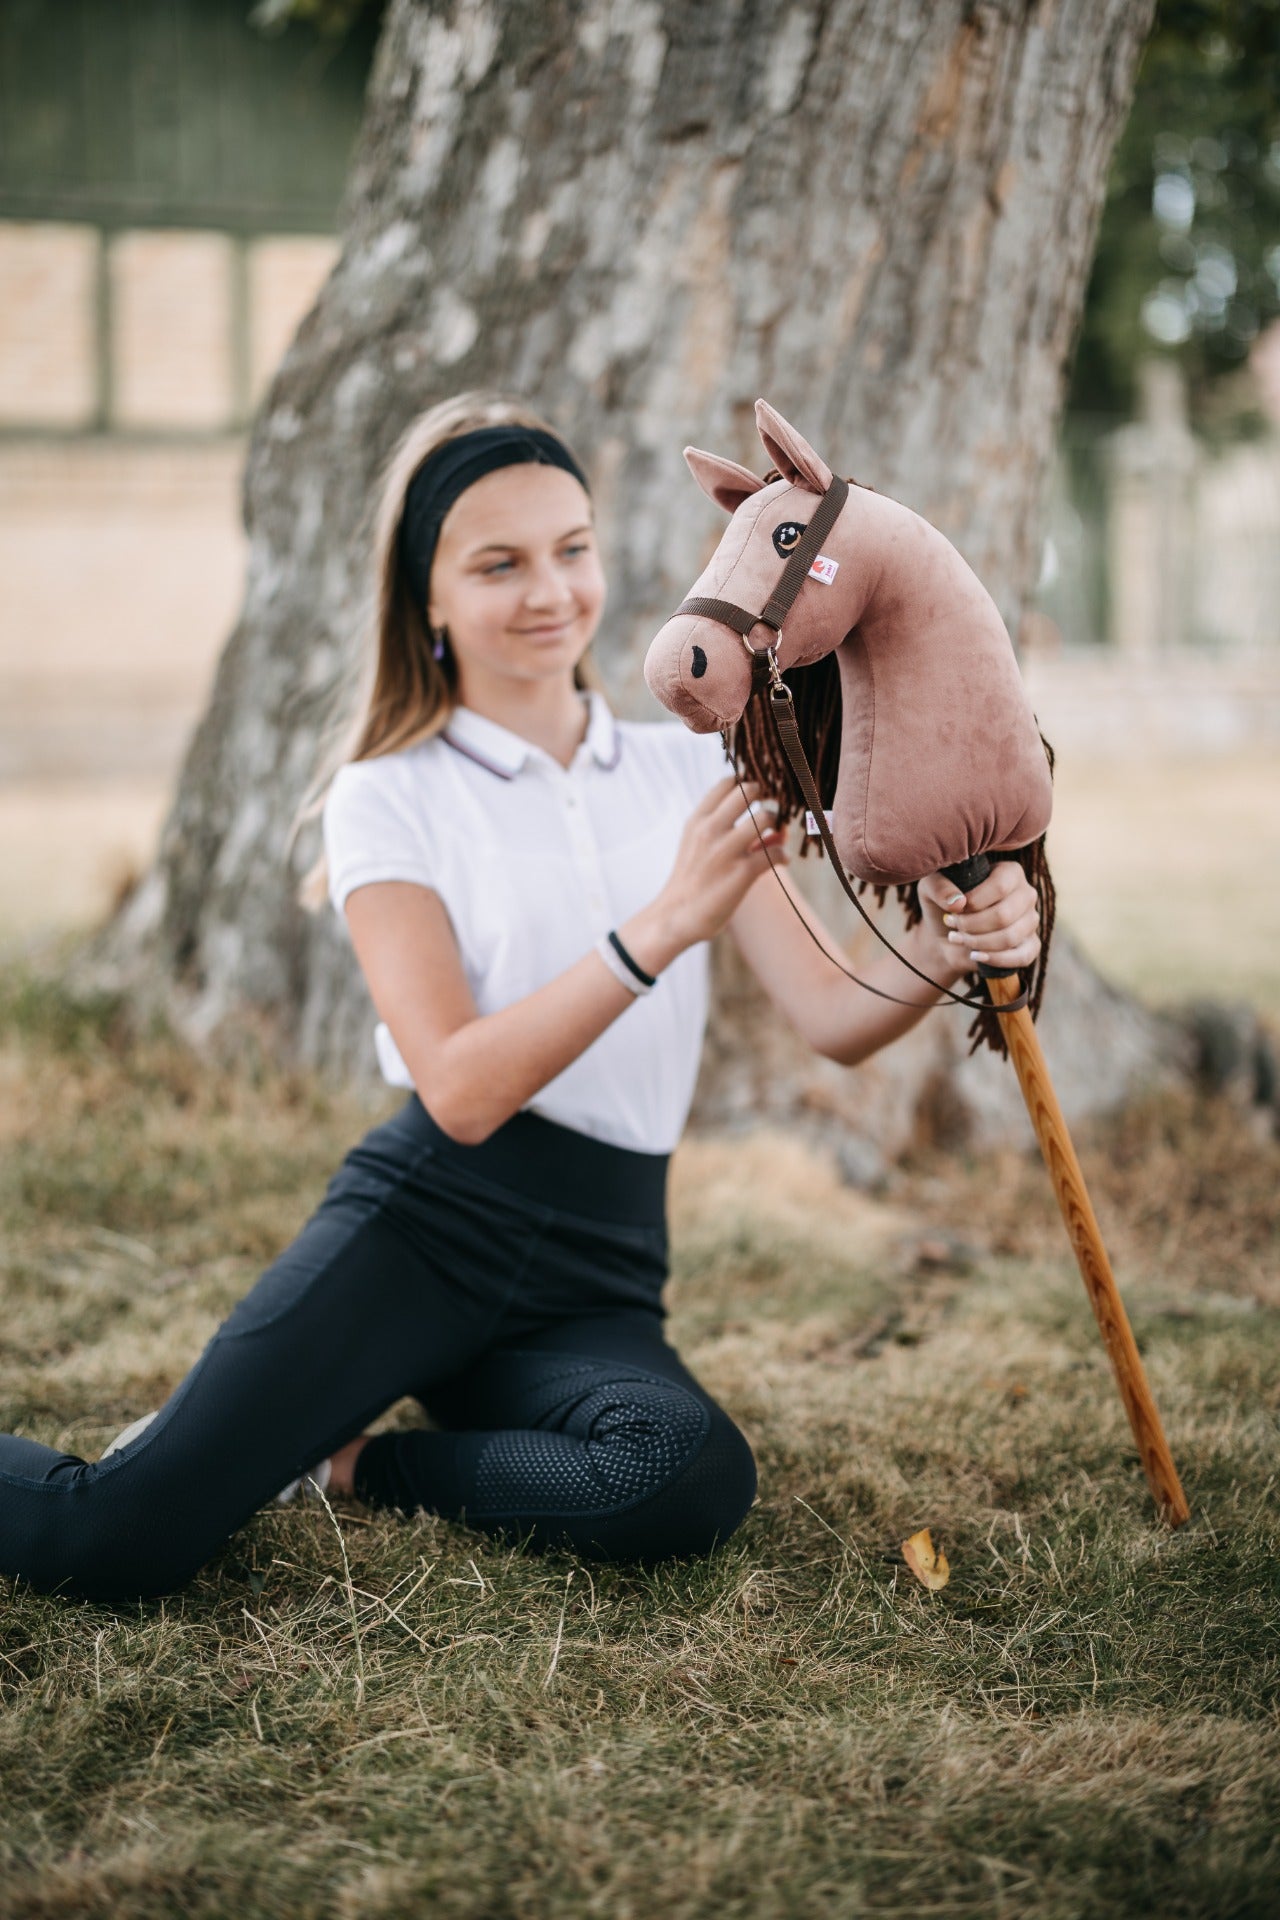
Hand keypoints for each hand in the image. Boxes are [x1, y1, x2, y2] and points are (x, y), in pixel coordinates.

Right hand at [653, 775, 789, 948]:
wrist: (676, 916)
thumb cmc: (692, 879)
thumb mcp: (696, 846)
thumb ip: (727, 830)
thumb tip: (776, 828)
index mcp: (697, 820)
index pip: (727, 782)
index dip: (747, 784)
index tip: (756, 797)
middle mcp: (709, 830)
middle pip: (748, 790)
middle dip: (765, 799)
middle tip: (769, 815)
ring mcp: (725, 850)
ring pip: (765, 817)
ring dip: (776, 826)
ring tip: (775, 839)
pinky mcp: (741, 873)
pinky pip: (775, 852)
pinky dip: (782, 855)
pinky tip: (780, 861)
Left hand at [916, 861, 1040, 984]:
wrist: (946, 935)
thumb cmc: (943, 905)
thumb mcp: (931, 889)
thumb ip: (939, 888)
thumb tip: (958, 903)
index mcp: (1009, 872)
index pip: (1000, 886)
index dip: (974, 902)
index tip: (953, 910)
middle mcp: (1026, 894)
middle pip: (1004, 915)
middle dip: (971, 925)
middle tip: (952, 926)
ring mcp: (1031, 920)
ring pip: (1010, 937)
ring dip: (977, 942)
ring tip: (957, 938)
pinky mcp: (1031, 945)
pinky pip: (1023, 957)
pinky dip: (995, 959)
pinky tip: (975, 956)